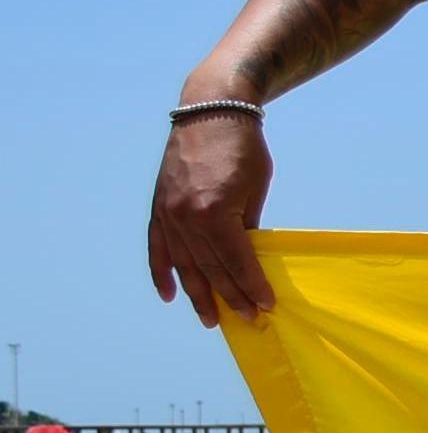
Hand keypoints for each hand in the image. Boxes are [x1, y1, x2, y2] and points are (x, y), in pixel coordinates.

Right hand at [148, 112, 276, 326]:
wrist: (210, 112)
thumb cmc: (244, 149)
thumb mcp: (256, 189)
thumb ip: (248, 227)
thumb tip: (248, 262)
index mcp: (216, 212)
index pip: (236, 261)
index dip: (252, 286)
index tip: (265, 306)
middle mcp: (186, 217)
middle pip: (210, 268)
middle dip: (230, 297)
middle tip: (246, 320)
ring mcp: (168, 213)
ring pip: (183, 264)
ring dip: (197, 294)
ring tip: (210, 319)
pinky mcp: (158, 207)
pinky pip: (158, 247)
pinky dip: (162, 272)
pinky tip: (169, 294)